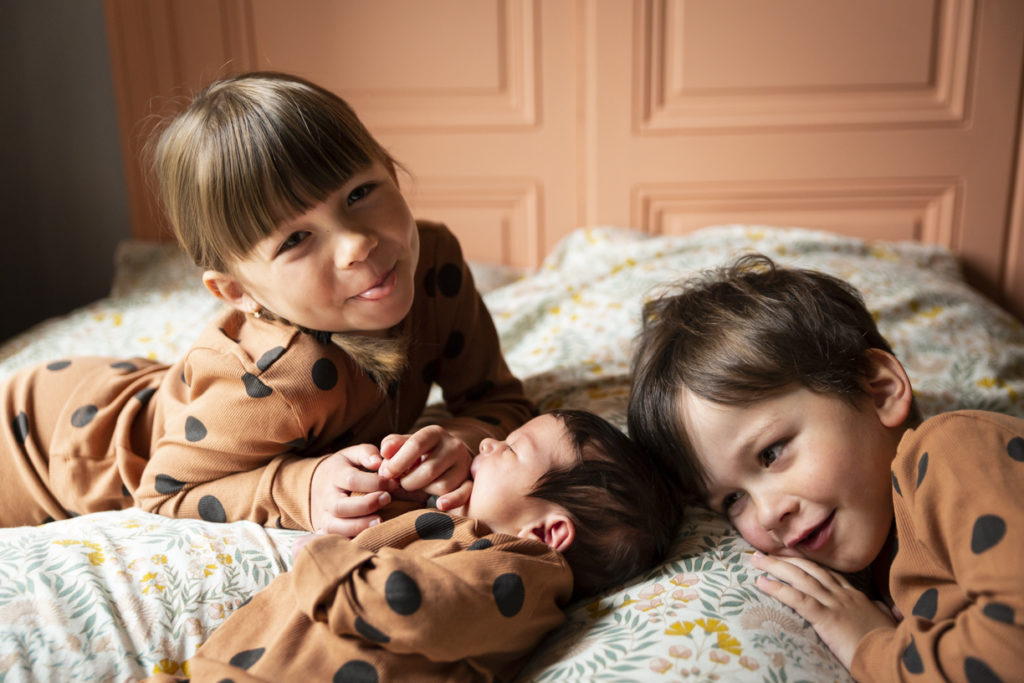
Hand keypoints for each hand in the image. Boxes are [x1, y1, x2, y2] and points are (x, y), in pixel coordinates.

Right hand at [310, 443, 396, 536]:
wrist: (317, 485)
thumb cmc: (343, 469)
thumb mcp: (351, 455)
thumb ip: (366, 453)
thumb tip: (379, 462)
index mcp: (334, 475)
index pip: (352, 480)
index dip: (374, 483)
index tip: (393, 483)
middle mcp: (327, 498)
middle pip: (341, 506)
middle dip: (366, 505)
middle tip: (387, 499)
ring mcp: (324, 516)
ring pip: (336, 527)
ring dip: (359, 526)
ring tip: (380, 522)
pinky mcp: (325, 530)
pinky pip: (334, 539)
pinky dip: (347, 542)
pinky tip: (365, 540)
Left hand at [378, 425, 472, 511]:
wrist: (447, 457)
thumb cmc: (419, 452)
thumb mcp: (405, 443)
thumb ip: (392, 445)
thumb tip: (384, 452)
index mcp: (435, 432)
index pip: (416, 445)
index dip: (397, 462)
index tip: (385, 473)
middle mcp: (454, 445)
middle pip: (428, 470)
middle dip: (409, 481)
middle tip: (401, 483)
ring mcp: (464, 464)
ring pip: (441, 486)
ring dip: (424, 491)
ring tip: (419, 485)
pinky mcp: (469, 481)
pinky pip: (463, 494)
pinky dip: (451, 501)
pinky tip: (440, 504)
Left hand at [751, 552, 895, 668]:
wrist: (897, 657)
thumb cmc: (892, 645)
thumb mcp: (887, 623)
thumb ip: (880, 612)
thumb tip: (884, 607)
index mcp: (856, 596)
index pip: (827, 573)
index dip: (806, 563)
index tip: (790, 555)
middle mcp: (843, 595)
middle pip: (810, 569)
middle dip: (786, 559)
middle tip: (765, 553)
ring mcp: (835, 604)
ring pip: (800, 578)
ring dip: (776, 566)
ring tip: (756, 560)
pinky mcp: (827, 618)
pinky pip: (798, 599)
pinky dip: (778, 588)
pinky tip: (762, 583)